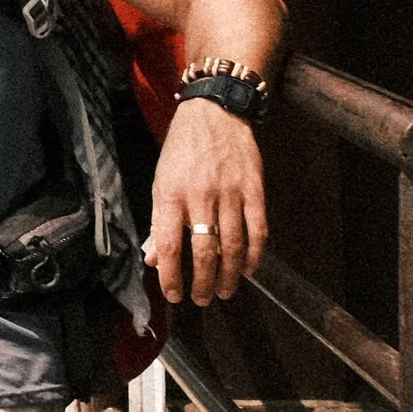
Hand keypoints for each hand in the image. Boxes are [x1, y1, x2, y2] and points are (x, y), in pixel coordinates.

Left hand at [148, 98, 269, 305]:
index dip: (171, 276)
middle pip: (203, 253)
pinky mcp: (254, 189)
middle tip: (202, 299)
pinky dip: (254, 255)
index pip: (169, 245)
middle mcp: (200, 196)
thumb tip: (155, 260)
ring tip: (225, 292)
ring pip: (233, 247)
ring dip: (230, 276)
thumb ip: (159, 221)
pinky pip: (257, 230)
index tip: (173, 295)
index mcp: (170, 194)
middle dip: (203, 283)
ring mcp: (230, 193)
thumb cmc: (181, 150)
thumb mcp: (160, 181)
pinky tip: (249, 270)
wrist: (214, 112)